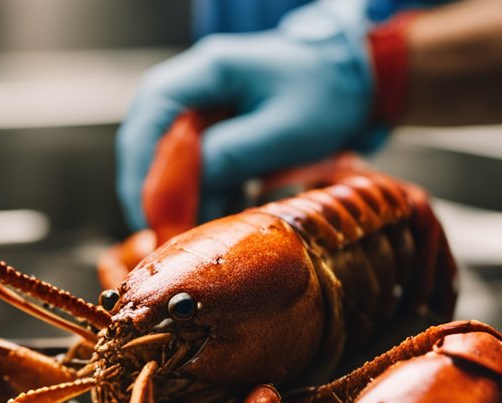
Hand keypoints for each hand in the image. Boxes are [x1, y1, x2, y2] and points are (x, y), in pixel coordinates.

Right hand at [116, 0, 383, 229]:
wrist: (358, 83)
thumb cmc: (327, 96)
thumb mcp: (283, 132)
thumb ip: (232, 155)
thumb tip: (191, 187)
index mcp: (209, 71)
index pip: (153, 112)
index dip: (143, 162)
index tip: (148, 206)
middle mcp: (199, 85)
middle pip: (151, 136)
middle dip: (154, 187)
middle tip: (160, 230)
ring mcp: (208, 107)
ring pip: (172, 155)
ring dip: (180, 197)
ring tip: (192, 233)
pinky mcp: (221, 129)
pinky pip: (198, 165)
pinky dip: (205, 194)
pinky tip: (219, 217)